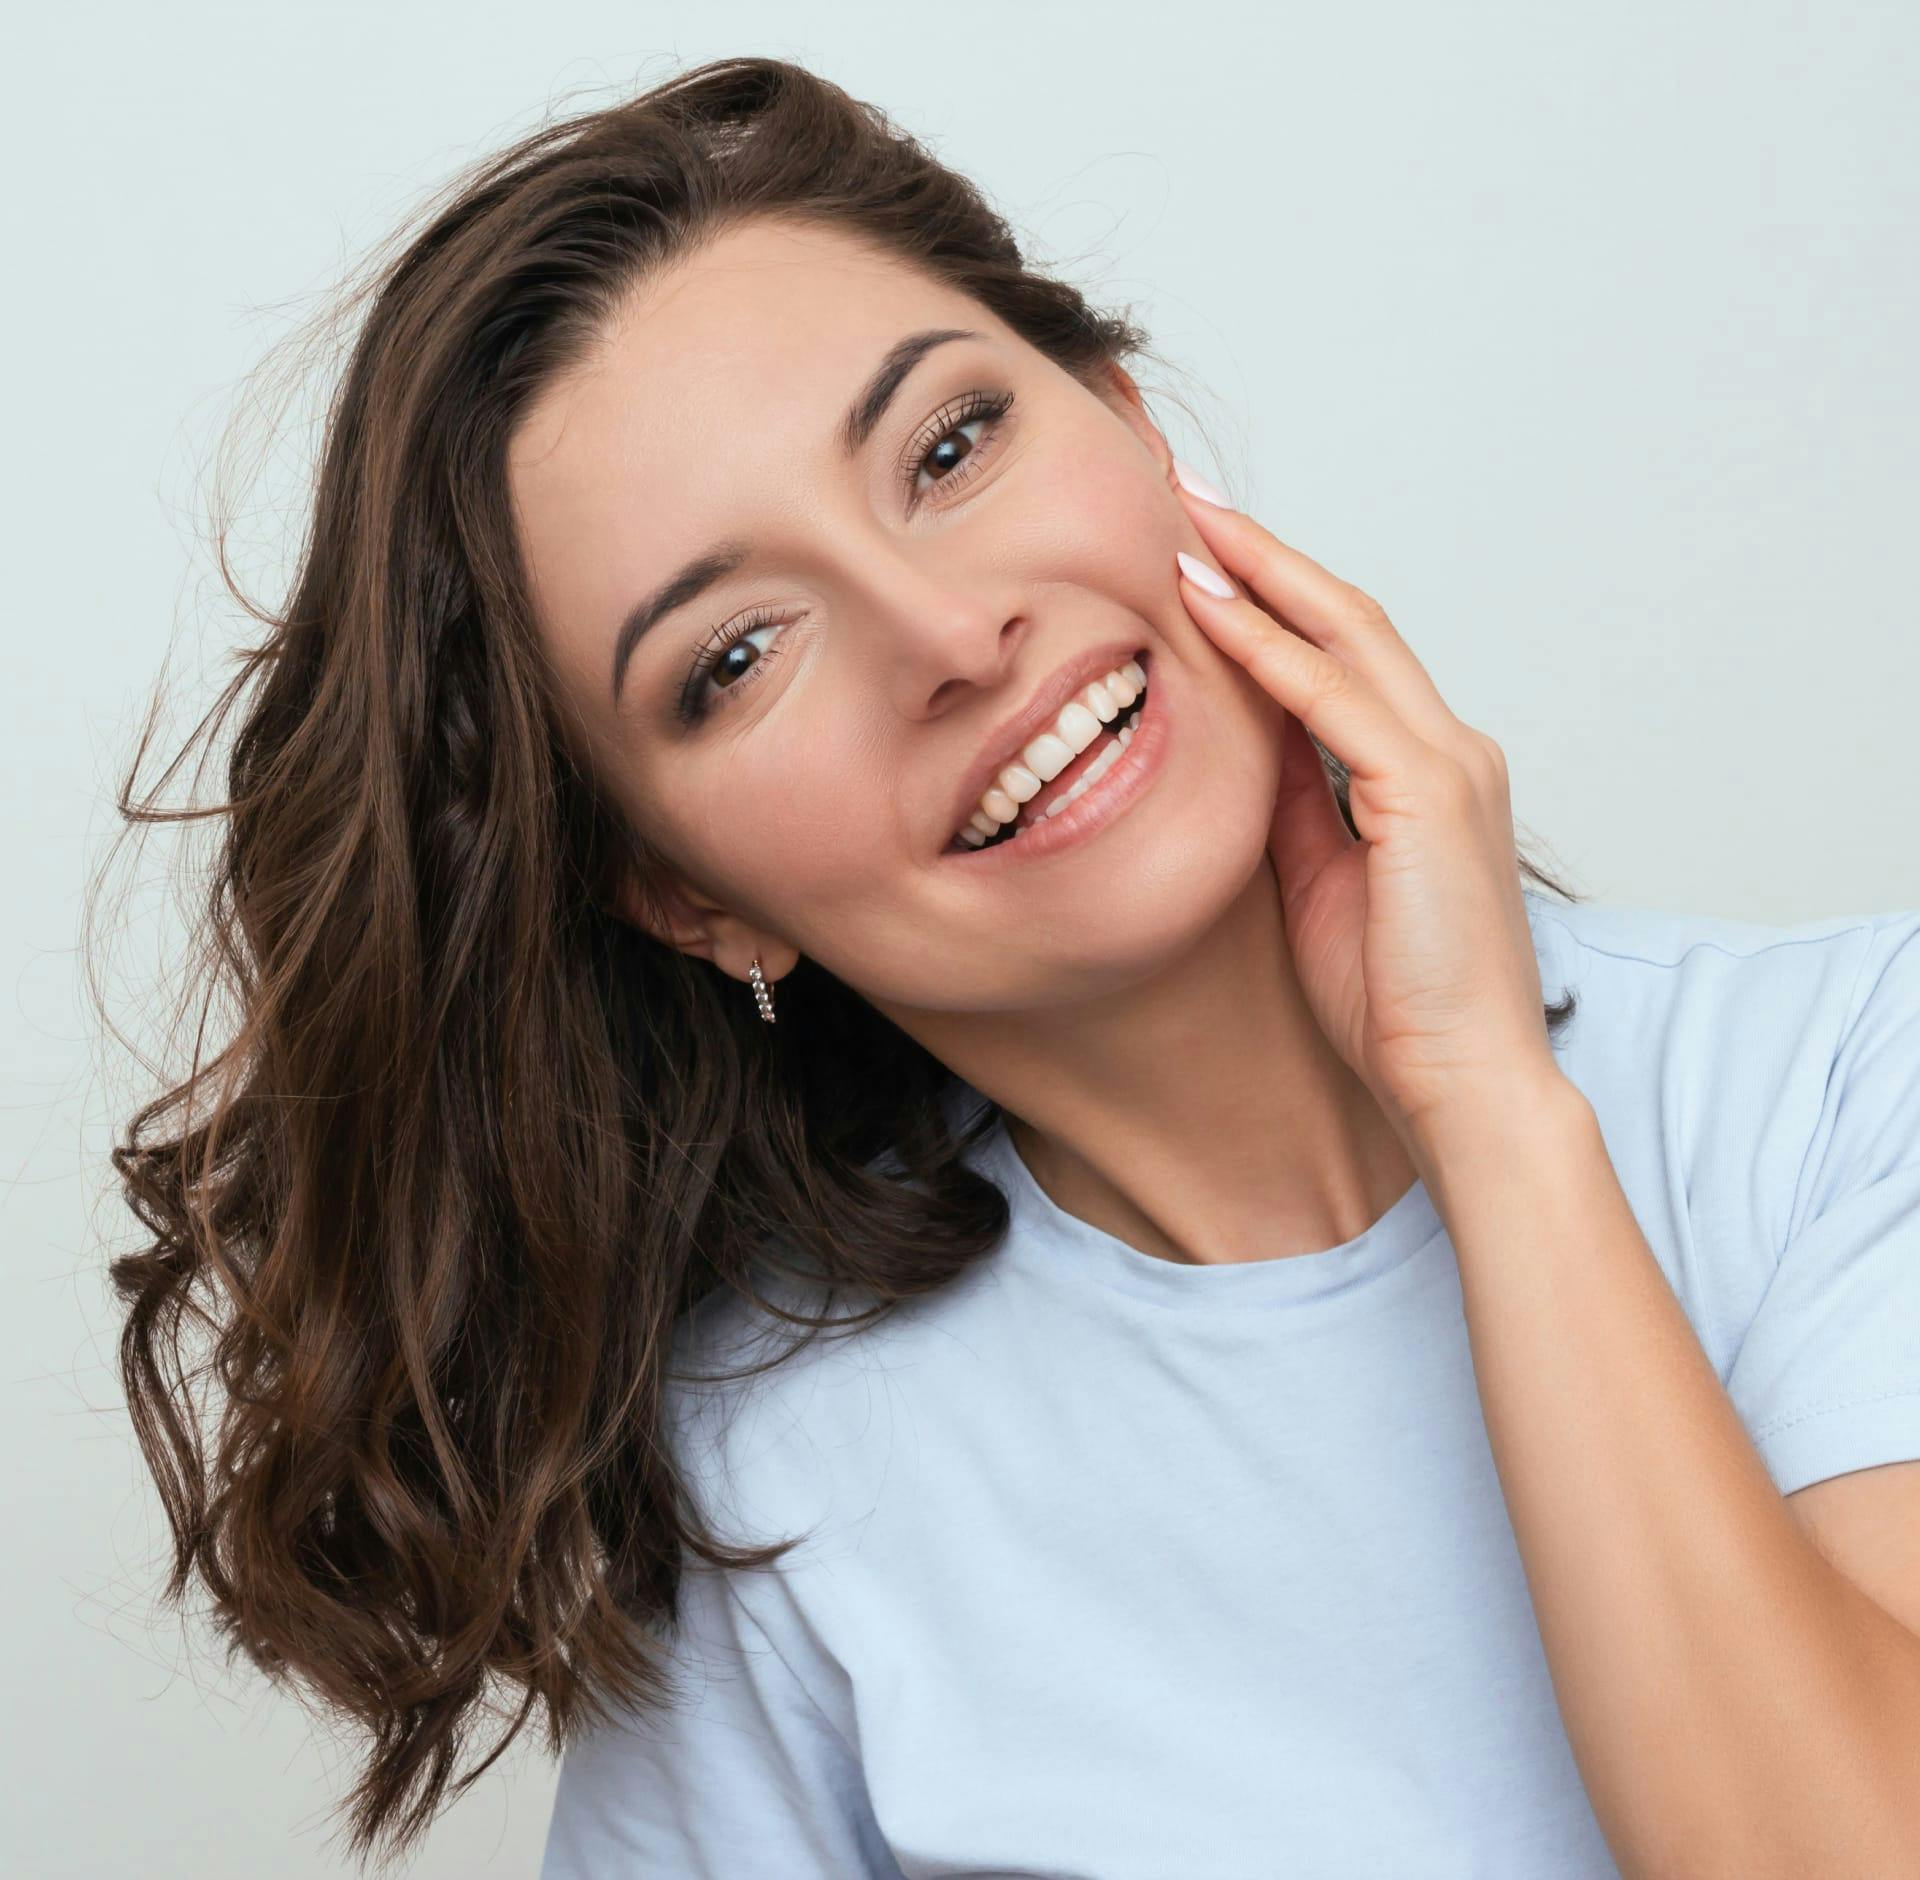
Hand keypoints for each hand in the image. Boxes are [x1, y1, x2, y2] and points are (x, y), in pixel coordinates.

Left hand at [1169, 465, 1564, 1152]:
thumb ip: (1297, 804)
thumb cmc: (1396, 1000)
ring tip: (1188, 520)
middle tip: (1188, 493)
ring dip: (1262, 574)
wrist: (1461, 1083)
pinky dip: (1270, 651)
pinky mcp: (1429, 798)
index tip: (1202, 551)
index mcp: (1426, 772)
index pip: (1344, 654)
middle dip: (1265, 552)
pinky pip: (1333, 703)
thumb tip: (1248, 741)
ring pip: (1347, 635)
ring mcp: (1447, 766)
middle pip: (1348, 617)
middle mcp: (1449, 749)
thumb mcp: (1321, 881)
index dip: (1273, 595)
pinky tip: (1211, 610)